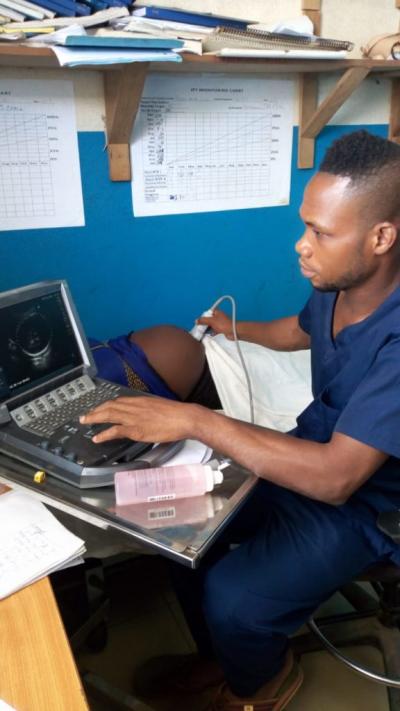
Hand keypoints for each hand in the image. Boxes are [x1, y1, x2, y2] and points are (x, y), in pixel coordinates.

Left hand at [80, 395, 197, 443]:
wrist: (185, 417)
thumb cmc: (176, 414)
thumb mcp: (159, 408)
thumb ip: (148, 411)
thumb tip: (145, 416)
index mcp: (140, 401)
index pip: (118, 401)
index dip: (105, 405)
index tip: (98, 409)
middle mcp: (134, 406)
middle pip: (109, 406)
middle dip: (95, 410)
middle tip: (85, 416)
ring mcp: (134, 418)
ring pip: (109, 415)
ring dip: (95, 418)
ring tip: (85, 422)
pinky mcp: (137, 429)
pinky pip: (116, 430)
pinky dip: (105, 433)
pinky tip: (97, 437)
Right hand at [197, 308, 234, 339]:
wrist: (233, 331)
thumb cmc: (224, 324)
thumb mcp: (211, 321)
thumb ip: (203, 320)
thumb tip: (196, 320)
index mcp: (216, 312)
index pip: (207, 313)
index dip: (203, 317)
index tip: (199, 321)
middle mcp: (218, 317)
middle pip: (208, 320)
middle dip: (204, 324)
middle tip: (199, 328)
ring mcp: (220, 323)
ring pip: (211, 326)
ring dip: (207, 329)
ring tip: (202, 332)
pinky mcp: (221, 329)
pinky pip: (214, 331)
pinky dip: (211, 332)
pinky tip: (209, 335)